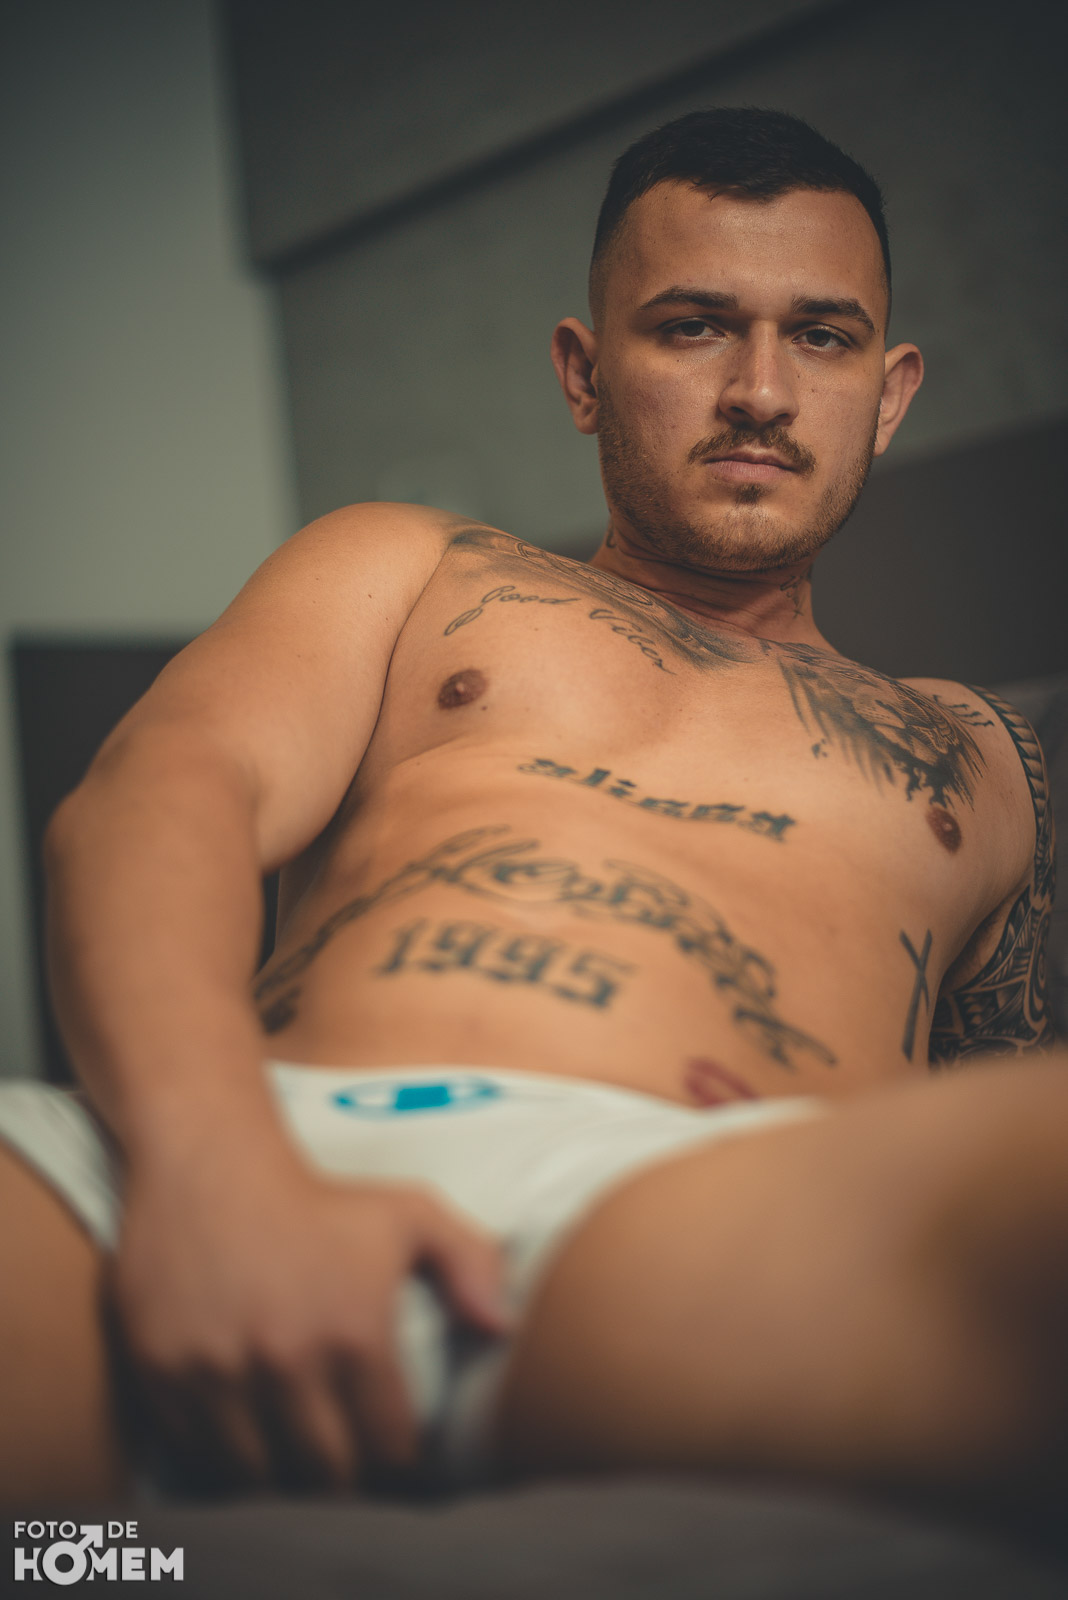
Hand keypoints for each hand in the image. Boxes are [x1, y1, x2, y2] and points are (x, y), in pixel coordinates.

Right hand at [110, 1150, 510, 1491]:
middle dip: (344, 1472)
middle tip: (346, 1452)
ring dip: (281, 1469)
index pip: (387, 1444)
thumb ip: (471, 1264)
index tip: (392, 1447)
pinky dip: (222, 1451)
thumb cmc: (318, 1195)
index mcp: (353, 1331)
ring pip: (259, 1472)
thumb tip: (499, 1329)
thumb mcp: (410, 1213)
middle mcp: (286, 1360)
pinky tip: (244, 1425)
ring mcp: (218, 1371)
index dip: (397, 1455)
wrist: (211, 1163)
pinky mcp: (162, 1371)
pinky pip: (198, 1449)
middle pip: (326, 1472)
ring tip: (294, 1444)